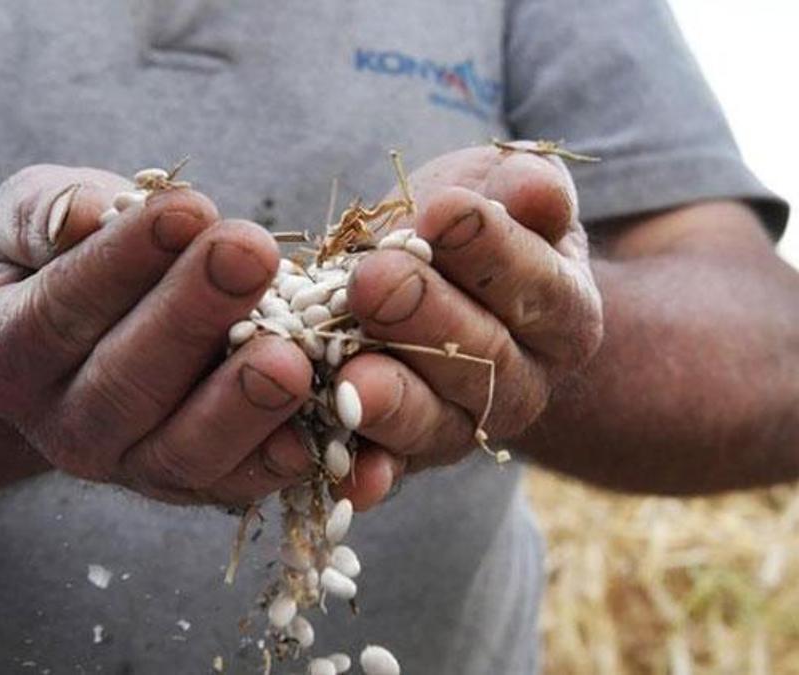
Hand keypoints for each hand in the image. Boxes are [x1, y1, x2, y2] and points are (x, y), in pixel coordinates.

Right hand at [0, 165, 313, 505]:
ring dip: (240, 403)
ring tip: (291, 353)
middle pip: (123, 384)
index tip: (186, 207)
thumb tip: (86, 216)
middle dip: (192, 315)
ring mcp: (126, 469)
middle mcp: (57, 429)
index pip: (58, 309)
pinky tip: (320, 425)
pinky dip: (278, 462)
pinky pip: (235, 485)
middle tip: (249, 252)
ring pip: (181, 450)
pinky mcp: (191, 488)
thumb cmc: (65, 256)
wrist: (97, 329)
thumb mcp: (32, 217)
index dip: (122, 261)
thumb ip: (47, 212)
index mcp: (1, 356)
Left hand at [336, 144, 603, 507]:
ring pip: (432, 423)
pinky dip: (360, 472)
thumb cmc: (471, 222)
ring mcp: (460, 427)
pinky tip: (334, 471)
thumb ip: (523, 190)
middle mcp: (522, 386)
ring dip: (391, 403)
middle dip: (425, 317)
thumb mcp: (501, 190)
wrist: (428, 281)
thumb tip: (536, 188)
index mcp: (564, 316)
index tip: (444, 209)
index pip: (537, 286)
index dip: (492, 250)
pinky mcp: (401, 455)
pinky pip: (381, 467)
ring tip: (351, 380)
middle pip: (482, 360)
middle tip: (376, 280)